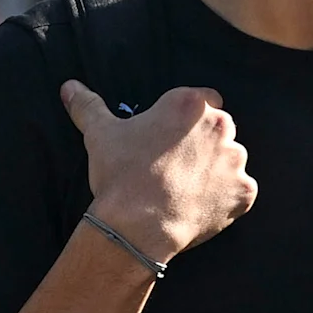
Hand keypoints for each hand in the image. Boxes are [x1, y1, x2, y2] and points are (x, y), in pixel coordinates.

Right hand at [65, 81, 256, 261]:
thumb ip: (88, 106)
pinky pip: (240, 192)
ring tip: (186, 189)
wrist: (138, 225)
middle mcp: (220, 127)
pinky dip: (226, 198)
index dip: (190, 118)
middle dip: (203, 145)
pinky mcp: (243, 192)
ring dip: (216, 171)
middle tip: (175, 167)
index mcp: (189, 105)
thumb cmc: (121, 174)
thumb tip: (69, 87)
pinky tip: (200, 206)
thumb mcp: (99, 134)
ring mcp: (235, 161)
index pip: (204, 100)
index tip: (176, 134)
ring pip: (231, 160)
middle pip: (220, 130)